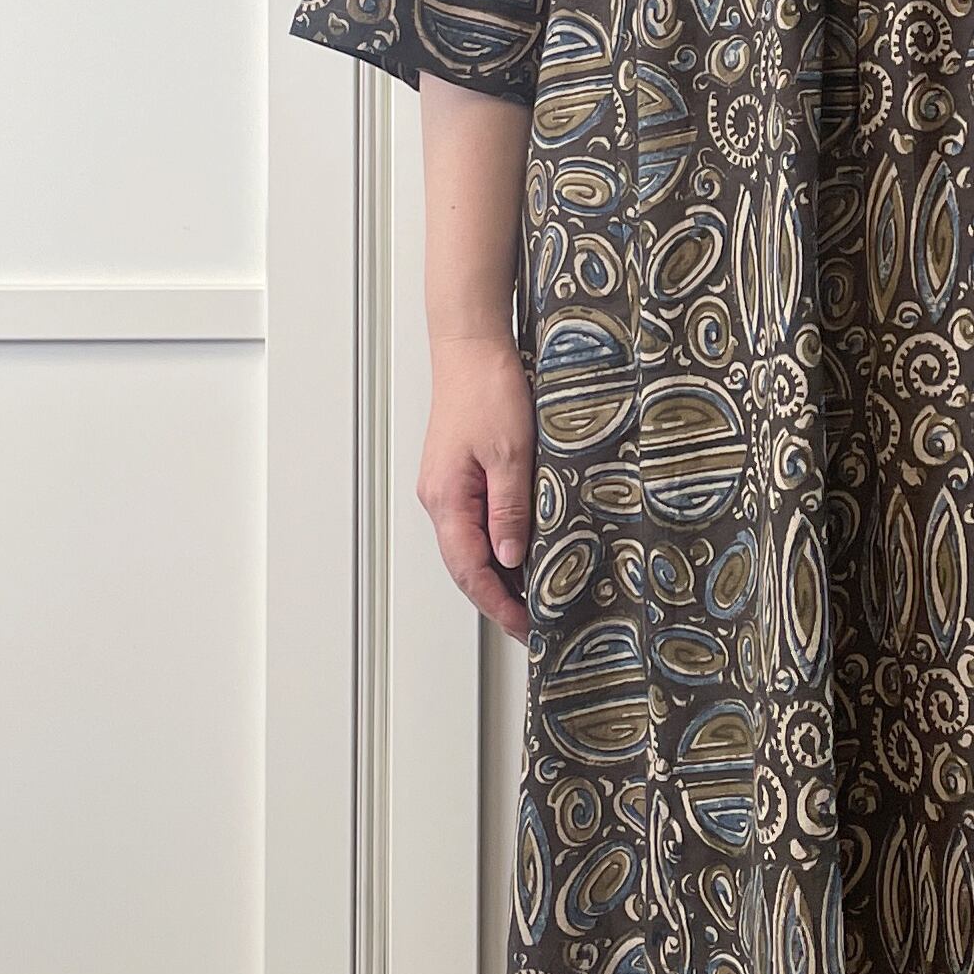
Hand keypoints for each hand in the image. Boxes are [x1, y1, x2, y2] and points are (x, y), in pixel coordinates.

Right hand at [418, 333, 534, 641]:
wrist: (472, 347)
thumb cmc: (487, 390)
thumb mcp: (510, 455)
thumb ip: (509, 511)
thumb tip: (508, 560)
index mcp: (447, 499)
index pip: (470, 571)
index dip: (498, 605)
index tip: (525, 626)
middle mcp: (440, 499)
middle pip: (465, 566)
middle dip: (497, 599)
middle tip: (534, 622)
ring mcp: (446, 488)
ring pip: (469, 547)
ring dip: (497, 575)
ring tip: (532, 596)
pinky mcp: (458, 475)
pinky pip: (475, 523)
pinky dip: (496, 546)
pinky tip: (520, 553)